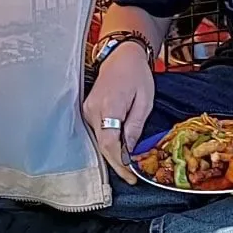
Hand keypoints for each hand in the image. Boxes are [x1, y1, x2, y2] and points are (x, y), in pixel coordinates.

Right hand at [82, 44, 153, 183]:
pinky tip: (119, 150)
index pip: (110, 143)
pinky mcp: (87, 110)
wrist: (121, 55)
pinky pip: (97, 132)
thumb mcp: (145, 100)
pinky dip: (108, 143)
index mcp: (109, 106)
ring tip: (127, 166)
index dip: (119, 163)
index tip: (130, 176)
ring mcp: (87, 110)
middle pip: (102, 145)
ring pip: (98, 141)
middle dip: (116, 163)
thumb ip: (135, 125)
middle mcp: (93, 110)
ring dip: (112, 154)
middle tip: (131, 177)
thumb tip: (129, 150)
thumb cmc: (136, 74)